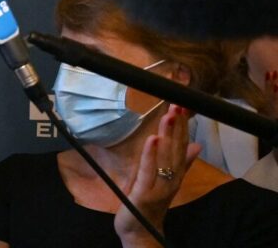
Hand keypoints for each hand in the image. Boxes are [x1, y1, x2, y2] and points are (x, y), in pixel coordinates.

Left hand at [114, 105, 200, 244]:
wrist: (140, 231)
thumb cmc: (150, 203)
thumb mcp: (165, 180)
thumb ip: (181, 163)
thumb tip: (197, 145)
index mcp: (176, 174)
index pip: (182, 146)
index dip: (183, 127)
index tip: (182, 106)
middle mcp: (172, 179)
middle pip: (176, 150)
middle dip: (177, 127)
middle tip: (177, 105)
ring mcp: (159, 187)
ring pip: (166, 158)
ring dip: (168, 136)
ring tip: (169, 116)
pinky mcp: (144, 193)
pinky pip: (149, 171)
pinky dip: (150, 154)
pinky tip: (152, 139)